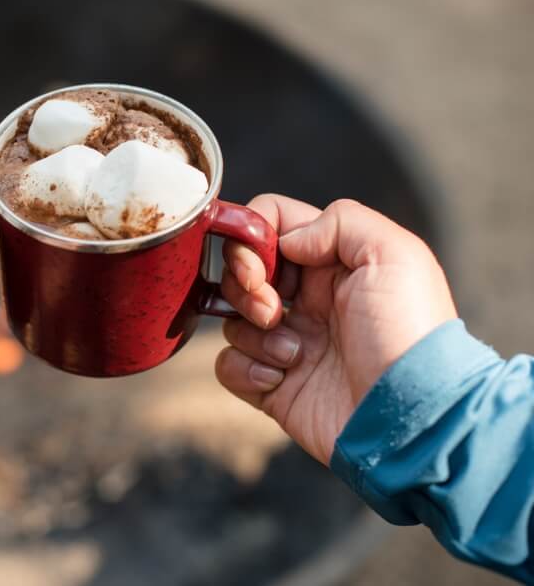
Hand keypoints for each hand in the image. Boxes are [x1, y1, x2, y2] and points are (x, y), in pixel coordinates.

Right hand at [217, 196, 456, 464]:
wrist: (412, 420)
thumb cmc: (410, 335)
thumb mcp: (394, 255)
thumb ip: (339, 222)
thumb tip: (287, 242)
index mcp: (335, 262)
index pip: (272, 224)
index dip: (252, 238)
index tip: (261, 266)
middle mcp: (309, 299)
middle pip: (243, 270)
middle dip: (245, 286)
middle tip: (272, 310)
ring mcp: (290, 342)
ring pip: (233, 319)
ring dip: (253, 334)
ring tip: (294, 355)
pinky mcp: (274, 384)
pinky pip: (229, 365)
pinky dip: (245, 370)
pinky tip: (279, 379)